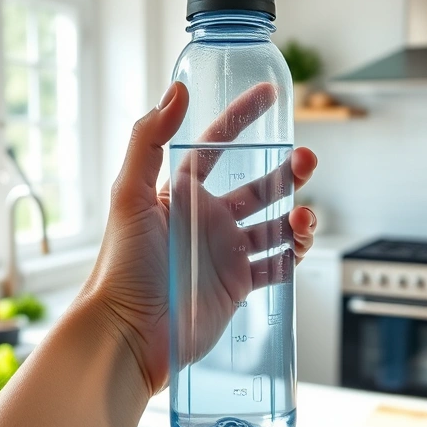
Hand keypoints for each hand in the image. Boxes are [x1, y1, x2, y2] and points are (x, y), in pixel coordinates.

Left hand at [84, 81, 317, 396]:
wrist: (128, 335)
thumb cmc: (120, 266)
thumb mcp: (128, 195)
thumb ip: (147, 139)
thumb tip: (177, 91)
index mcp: (180, 194)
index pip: (216, 145)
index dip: (243, 118)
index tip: (270, 96)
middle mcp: (205, 220)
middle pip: (258, 185)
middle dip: (287, 171)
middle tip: (306, 161)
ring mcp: (224, 253)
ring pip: (275, 224)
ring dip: (297, 215)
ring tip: (304, 218)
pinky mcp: (237, 286)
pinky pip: (277, 264)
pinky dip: (294, 253)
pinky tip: (299, 245)